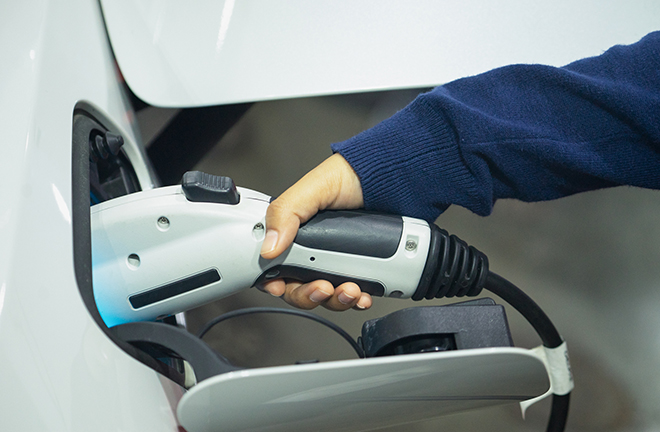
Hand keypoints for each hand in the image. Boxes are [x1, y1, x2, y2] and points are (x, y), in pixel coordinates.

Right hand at [258, 153, 372, 310]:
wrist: (390, 181)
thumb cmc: (350, 178)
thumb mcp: (312, 189)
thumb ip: (285, 213)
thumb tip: (269, 247)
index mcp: (295, 234)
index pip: (274, 268)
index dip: (274, 283)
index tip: (280, 287)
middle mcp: (314, 252)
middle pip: (300, 290)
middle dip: (310, 295)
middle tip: (323, 288)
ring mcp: (338, 263)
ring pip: (327, 297)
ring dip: (336, 300)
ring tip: (350, 289)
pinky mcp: (360, 270)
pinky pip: (354, 296)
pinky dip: (358, 300)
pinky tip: (364, 294)